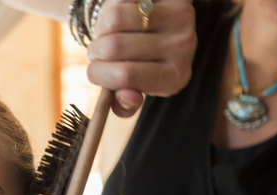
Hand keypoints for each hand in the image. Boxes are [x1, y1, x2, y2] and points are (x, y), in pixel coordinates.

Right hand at [87, 0, 195, 116]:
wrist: (161, 30)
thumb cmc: (139, 65)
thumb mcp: (133, 90)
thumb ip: (125, 104)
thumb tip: (126, 97)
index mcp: (173, 80)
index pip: (125, 76)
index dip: (98, 73)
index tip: (93, 70)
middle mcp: (183, 49)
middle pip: (114, 46)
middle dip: (95, 50)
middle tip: (96, 52)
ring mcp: (181, 18)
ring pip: (115, 18)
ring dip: (100, 27)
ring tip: (105, 33)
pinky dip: (111, 6)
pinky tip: (118, 13)